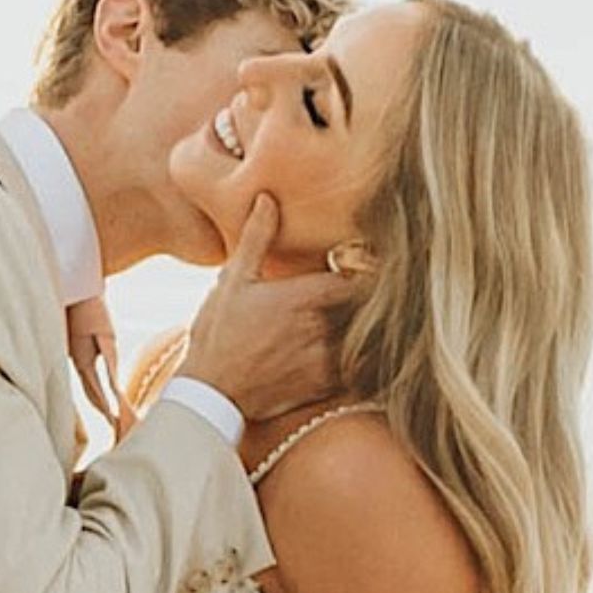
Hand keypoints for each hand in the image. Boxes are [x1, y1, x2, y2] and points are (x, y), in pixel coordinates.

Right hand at [165, 211, 355, 425]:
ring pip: (373, 338)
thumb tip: (267, 198)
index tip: (366, 264)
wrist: (212, 393)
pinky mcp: (332, 385)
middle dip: (375, 299)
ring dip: (373, 329)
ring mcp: (332, 358)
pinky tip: (361, 352)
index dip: (369, 269)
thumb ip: (256, 238)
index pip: (363, 275)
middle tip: (380, 291)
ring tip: (374, 321)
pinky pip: (366, 369)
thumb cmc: (219, 333)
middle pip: (372, 307)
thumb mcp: (234, 280)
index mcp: (308, 296)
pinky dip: (368, 358)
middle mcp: (327, 326)